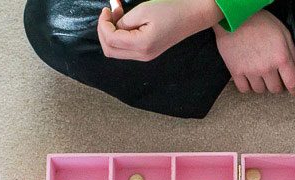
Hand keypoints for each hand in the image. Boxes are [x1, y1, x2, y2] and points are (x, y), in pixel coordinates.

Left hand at [98, 0, 221, 61]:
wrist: (191, 16)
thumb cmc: (170, 10)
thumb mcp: (144, 11)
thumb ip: (125, 21)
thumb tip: (114, 27)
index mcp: (142, 45)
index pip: (111, 40)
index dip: (103, 24)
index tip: (108, 8)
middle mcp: (142, 55)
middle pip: (110, 50)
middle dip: (104, 31)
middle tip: (111, 12)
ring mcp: (145, 56)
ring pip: (116, 51)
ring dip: (110, 33)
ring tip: (118, 14)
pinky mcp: (147, 52)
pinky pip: (125, 49)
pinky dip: (119, 36)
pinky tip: (125, 22)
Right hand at [214, 11, 294, 94]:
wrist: (234, 16)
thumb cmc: (260, 21)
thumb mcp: (283, 32)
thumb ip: (291, 53)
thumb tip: (294, 70)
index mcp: (281, 57)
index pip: (291, 83)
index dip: (294, 89)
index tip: (293, 90)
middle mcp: (266, 68)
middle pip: (275, 89)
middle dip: (276, 85)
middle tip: (274, 77)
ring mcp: (250, 71)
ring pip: (260, 90)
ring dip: (261, 84)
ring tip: (259, 74)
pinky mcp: (236, 72)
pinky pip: (244, 89)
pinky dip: (247, 86)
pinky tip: (248, 77)